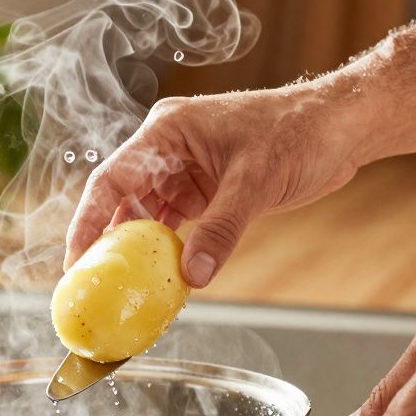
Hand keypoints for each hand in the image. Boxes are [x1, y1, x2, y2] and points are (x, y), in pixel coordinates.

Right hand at [64, 84, 366, 286]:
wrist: (340, 127)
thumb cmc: (300, 132)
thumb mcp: (256, 182)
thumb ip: (222, 230)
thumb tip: (192, 277)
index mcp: (167, 131)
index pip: (110, 179)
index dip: (87, 221)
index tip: (75, 260)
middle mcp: (167, 149)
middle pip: (121, 199)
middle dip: (106, 242)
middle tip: (93, 285)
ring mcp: (185, 169)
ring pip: (145, 215)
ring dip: (138, 249)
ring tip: (122, 287)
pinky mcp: (204, 188)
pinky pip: (173, 223)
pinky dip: (167, 249)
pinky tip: (161, 276)